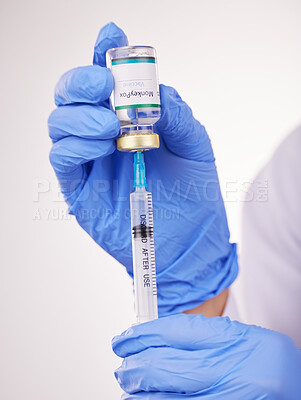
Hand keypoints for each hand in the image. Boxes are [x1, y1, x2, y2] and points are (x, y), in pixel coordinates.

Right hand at [48, 22, 237, 315]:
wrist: (190, 246)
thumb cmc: (194, 196)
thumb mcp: (195, 147)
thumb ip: (177, 115)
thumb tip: (154, 92)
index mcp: (130, 121)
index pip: (108, 81)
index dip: (104, 54)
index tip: (112, 36)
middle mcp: (104, 136)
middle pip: (72, 95)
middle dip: (82, 80)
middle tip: (105, 84)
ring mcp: (89, 162)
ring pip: (59, 122)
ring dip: (80, 114)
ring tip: (110, 125)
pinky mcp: (80, 189)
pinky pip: (61, 158)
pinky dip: (73, 143)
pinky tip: (99, 143)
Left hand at [112, 314, 300, 398]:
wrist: (294, 386)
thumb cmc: (265, 359)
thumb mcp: (236, 334)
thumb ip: (197, 333)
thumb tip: (155, 334)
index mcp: (228, 342)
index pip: (172, 332)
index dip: (141, 334)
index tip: (125, 337)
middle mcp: (223, 373)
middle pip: (160, 366)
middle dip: (133, 364)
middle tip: (123, 362)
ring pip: (160, 397)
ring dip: (138, 390)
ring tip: (131, 382)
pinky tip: (146, 398)